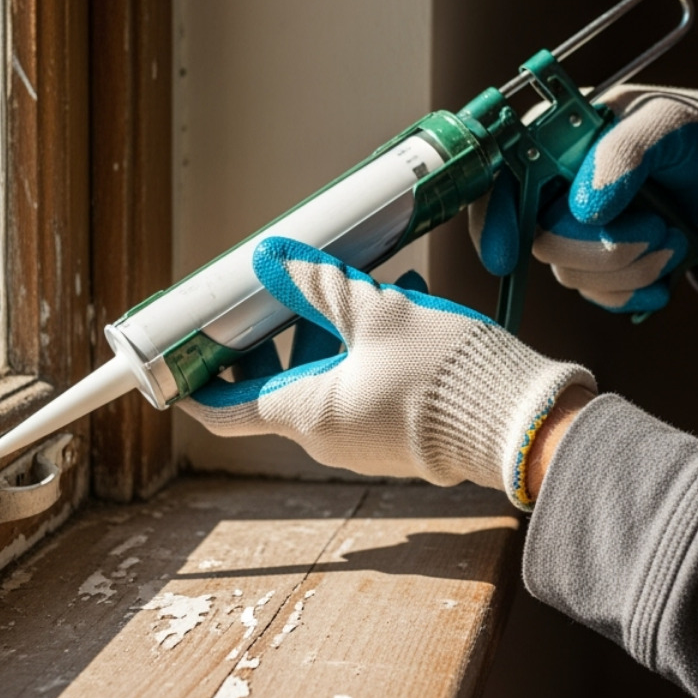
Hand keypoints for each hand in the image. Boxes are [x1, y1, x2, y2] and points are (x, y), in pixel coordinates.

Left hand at [178, 237, 594, 508]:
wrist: (521, 424)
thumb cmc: (445, 376)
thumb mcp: (377, 313)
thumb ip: (320, 284)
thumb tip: (271, 258)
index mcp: (308, 414)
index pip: (225, 409)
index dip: (194, 381)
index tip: (176, 356)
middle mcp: (329, 437)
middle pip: (278, 382)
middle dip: (276, 331)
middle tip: (276, 288)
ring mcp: (365, 439)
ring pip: (327, 375)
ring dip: (331, 327)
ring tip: (358, 279)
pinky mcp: (400, 433)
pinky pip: (364, 384)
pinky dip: (365, 345)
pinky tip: (396, 299)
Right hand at [469, 84, 697, 313]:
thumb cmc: (696, 128)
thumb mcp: (665, 124)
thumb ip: (623, 154)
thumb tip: (584, 208)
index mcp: (551, 140)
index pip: (498, 182)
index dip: (494, 221)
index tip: (505, 256)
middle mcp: (552, 187)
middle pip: (539, 241)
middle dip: (602, 247)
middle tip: (656, 228)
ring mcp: (573, 229)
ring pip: (571, 274)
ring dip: (632, 267)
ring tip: (673, 236)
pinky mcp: (599, 263)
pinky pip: (600, 295)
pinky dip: (638, 289)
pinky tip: (668, 266)